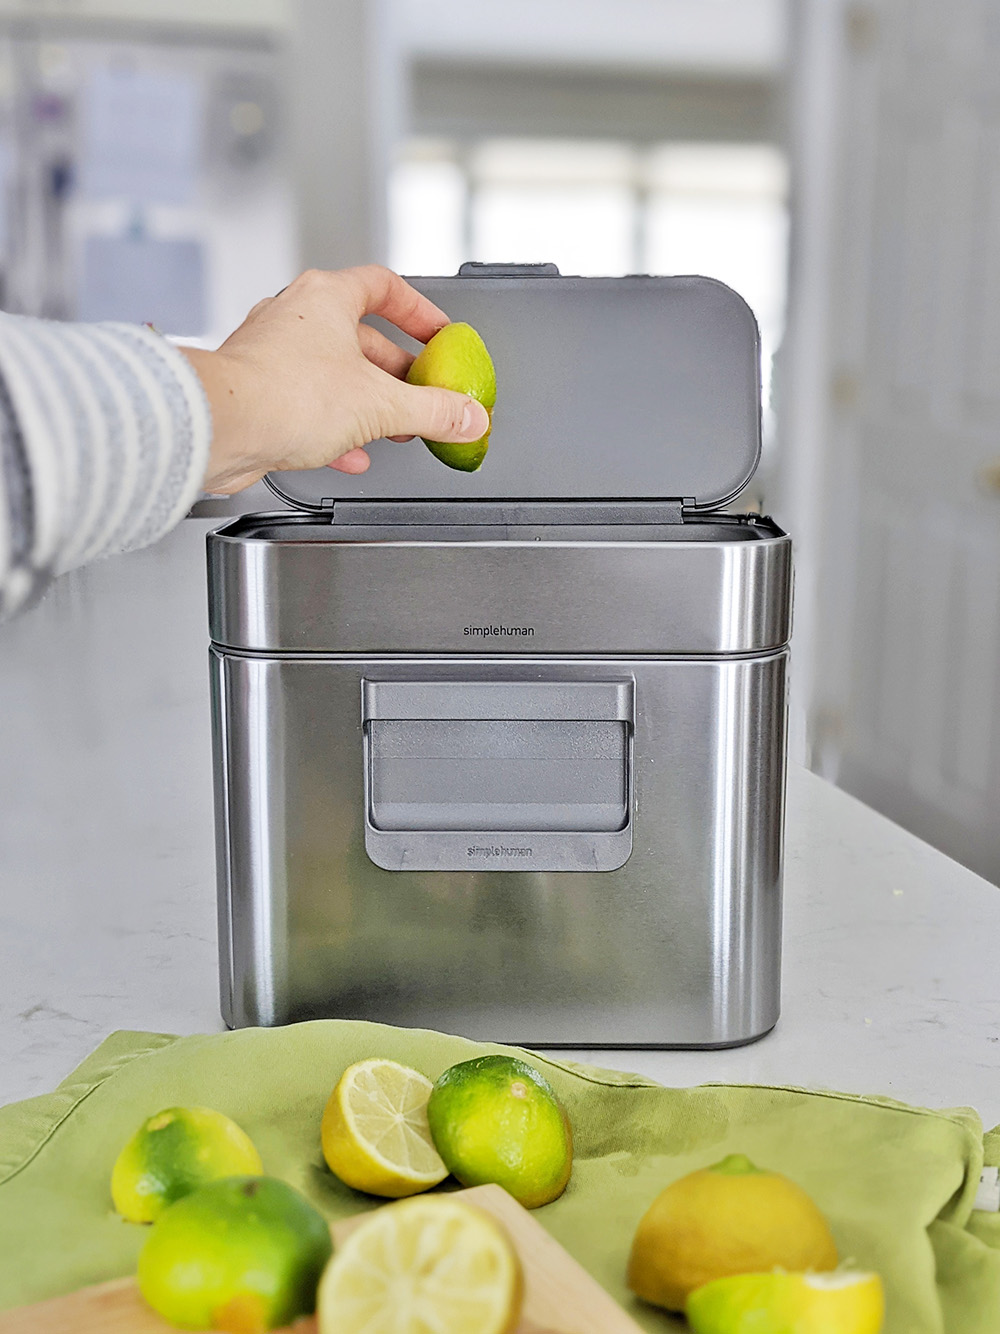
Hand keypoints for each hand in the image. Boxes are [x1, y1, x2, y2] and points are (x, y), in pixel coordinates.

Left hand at [184, 265, 490, 493]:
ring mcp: (271, 353)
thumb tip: (468, 417)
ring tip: (392, 428)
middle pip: (361, 337)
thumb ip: (433, 411)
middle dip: (397, 372)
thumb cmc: (283, 394)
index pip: (384, 286)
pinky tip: (350, 453)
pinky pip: (306, 404)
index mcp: (325, 297)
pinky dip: (334, 427)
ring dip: (367, 403)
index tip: (437, 334)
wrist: (221, 427)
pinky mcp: (256, 391)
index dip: (418, 310)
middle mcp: (294, 316)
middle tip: (422, 395)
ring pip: (333, 374)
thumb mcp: (381, 406)